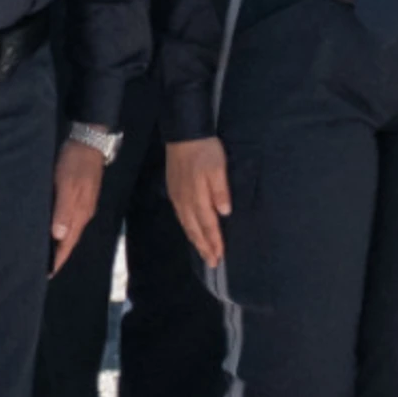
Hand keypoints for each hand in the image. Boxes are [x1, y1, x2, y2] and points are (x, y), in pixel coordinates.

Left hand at [50, 139, 106, 277]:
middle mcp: (83, 213)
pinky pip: (69, 219)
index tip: (47, 274)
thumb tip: (59, 237)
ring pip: (70, 230)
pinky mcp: (80, 196)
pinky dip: (61, 228)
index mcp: (80, 213)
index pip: (69, 243)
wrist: (89, 141)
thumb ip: (63, 210)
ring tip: (46, 252)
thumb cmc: (74, 162)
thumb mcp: (67, 185)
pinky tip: (53, 228)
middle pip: (70, 240)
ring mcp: (83, 205)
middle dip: (59, 255)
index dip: (58, 258)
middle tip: (43, 268)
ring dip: (59, 243)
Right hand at [165, 137, 231, 267]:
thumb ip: (220, 190)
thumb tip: (224, 212)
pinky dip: (186, 227)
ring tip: (202, 252)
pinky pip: (180, 215)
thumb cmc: (204, 150)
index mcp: (198, 196)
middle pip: (195, 228)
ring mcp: (177, 196)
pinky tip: (190, 229)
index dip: (214, 241)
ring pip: (186, 224)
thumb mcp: (218, 167)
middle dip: (204, 246)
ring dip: (195, 239)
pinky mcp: (173, 190)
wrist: (183, 133)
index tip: (220, 257)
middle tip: (212, 263)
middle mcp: (185, 200)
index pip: (208, 224)